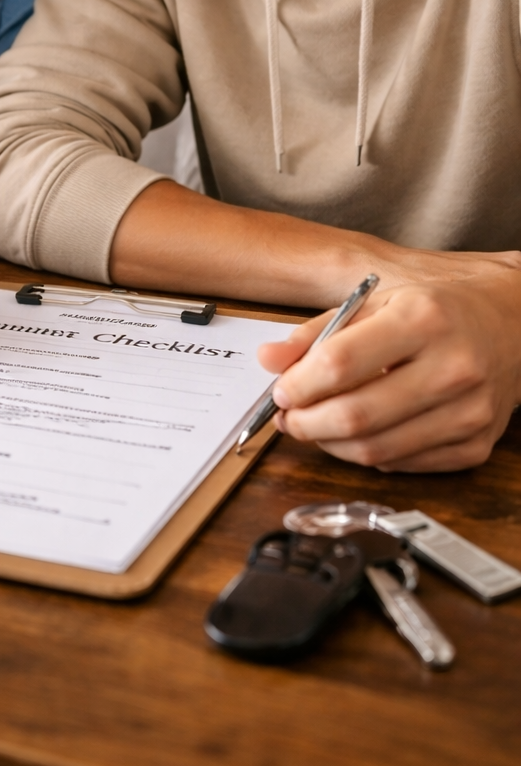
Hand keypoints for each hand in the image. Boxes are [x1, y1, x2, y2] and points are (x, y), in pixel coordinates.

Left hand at [259, 257, 520, 470]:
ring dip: (330, 444)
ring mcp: (469, 411)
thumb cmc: (437, 310)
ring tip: (314, 426)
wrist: (513, 326)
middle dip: (306, 423)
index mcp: (423, 318)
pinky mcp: (476, 445)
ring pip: (376, 449)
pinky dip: (368, 456)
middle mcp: (452, 365)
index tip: (280, 391)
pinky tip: (357, 435)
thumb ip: (318, 332)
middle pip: (356, 415)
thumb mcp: (376, 301)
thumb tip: (268, 359)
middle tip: (288, 417)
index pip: (340, 364)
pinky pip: (404, 464)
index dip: (298, 385)